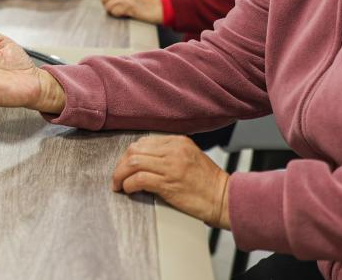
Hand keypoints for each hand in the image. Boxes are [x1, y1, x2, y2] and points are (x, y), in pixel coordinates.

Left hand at [101, 0, 163, 23]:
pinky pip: (115, 11)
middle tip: (114, 9)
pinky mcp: (129, 5)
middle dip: (106, 5)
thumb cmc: (145, 4)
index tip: (110, 3)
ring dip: (113, 11)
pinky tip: (125, 14)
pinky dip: (118, 15)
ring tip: (121, 12)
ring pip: (108, 5)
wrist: (158, 8)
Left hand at [111, 135, 230, 229]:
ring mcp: (171, 165)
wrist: (225, 199)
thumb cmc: (208, 183)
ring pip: (133, 162)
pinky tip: (128, 190)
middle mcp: (174, 150)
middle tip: (117, 177)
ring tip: (118, 185)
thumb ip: (169, 154)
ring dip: (120, 175)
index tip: (124, 166)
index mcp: (178, 141)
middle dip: (121, 164)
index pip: (144, 142)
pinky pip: (139, 179)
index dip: (129, 155)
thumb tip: (143, 159)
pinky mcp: (169, 183)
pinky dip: (128, 185)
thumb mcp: (190, 157)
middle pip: (134, 150)